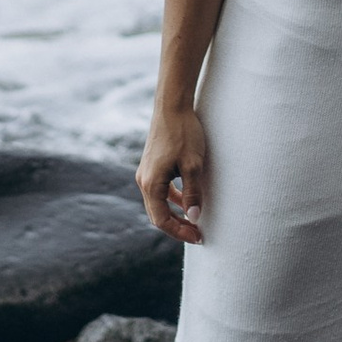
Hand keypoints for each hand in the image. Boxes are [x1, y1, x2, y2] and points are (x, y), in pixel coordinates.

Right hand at [135, 106, 208, 243]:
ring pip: (158, 203)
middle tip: (197, 233)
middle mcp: (144, 180)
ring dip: (175, 214)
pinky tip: (186, 200)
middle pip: (157, 215)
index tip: (198, 236)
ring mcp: (146, 172)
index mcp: (151, 184)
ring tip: (194, 220)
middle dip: (177, 226)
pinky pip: (160, 190)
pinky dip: (172, 199)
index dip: (180, 232)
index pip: (162, 220)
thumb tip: (194, 218)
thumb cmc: (184, 133)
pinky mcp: (152, 165)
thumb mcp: (193, 164)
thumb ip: (193, 193)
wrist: (172, 105)